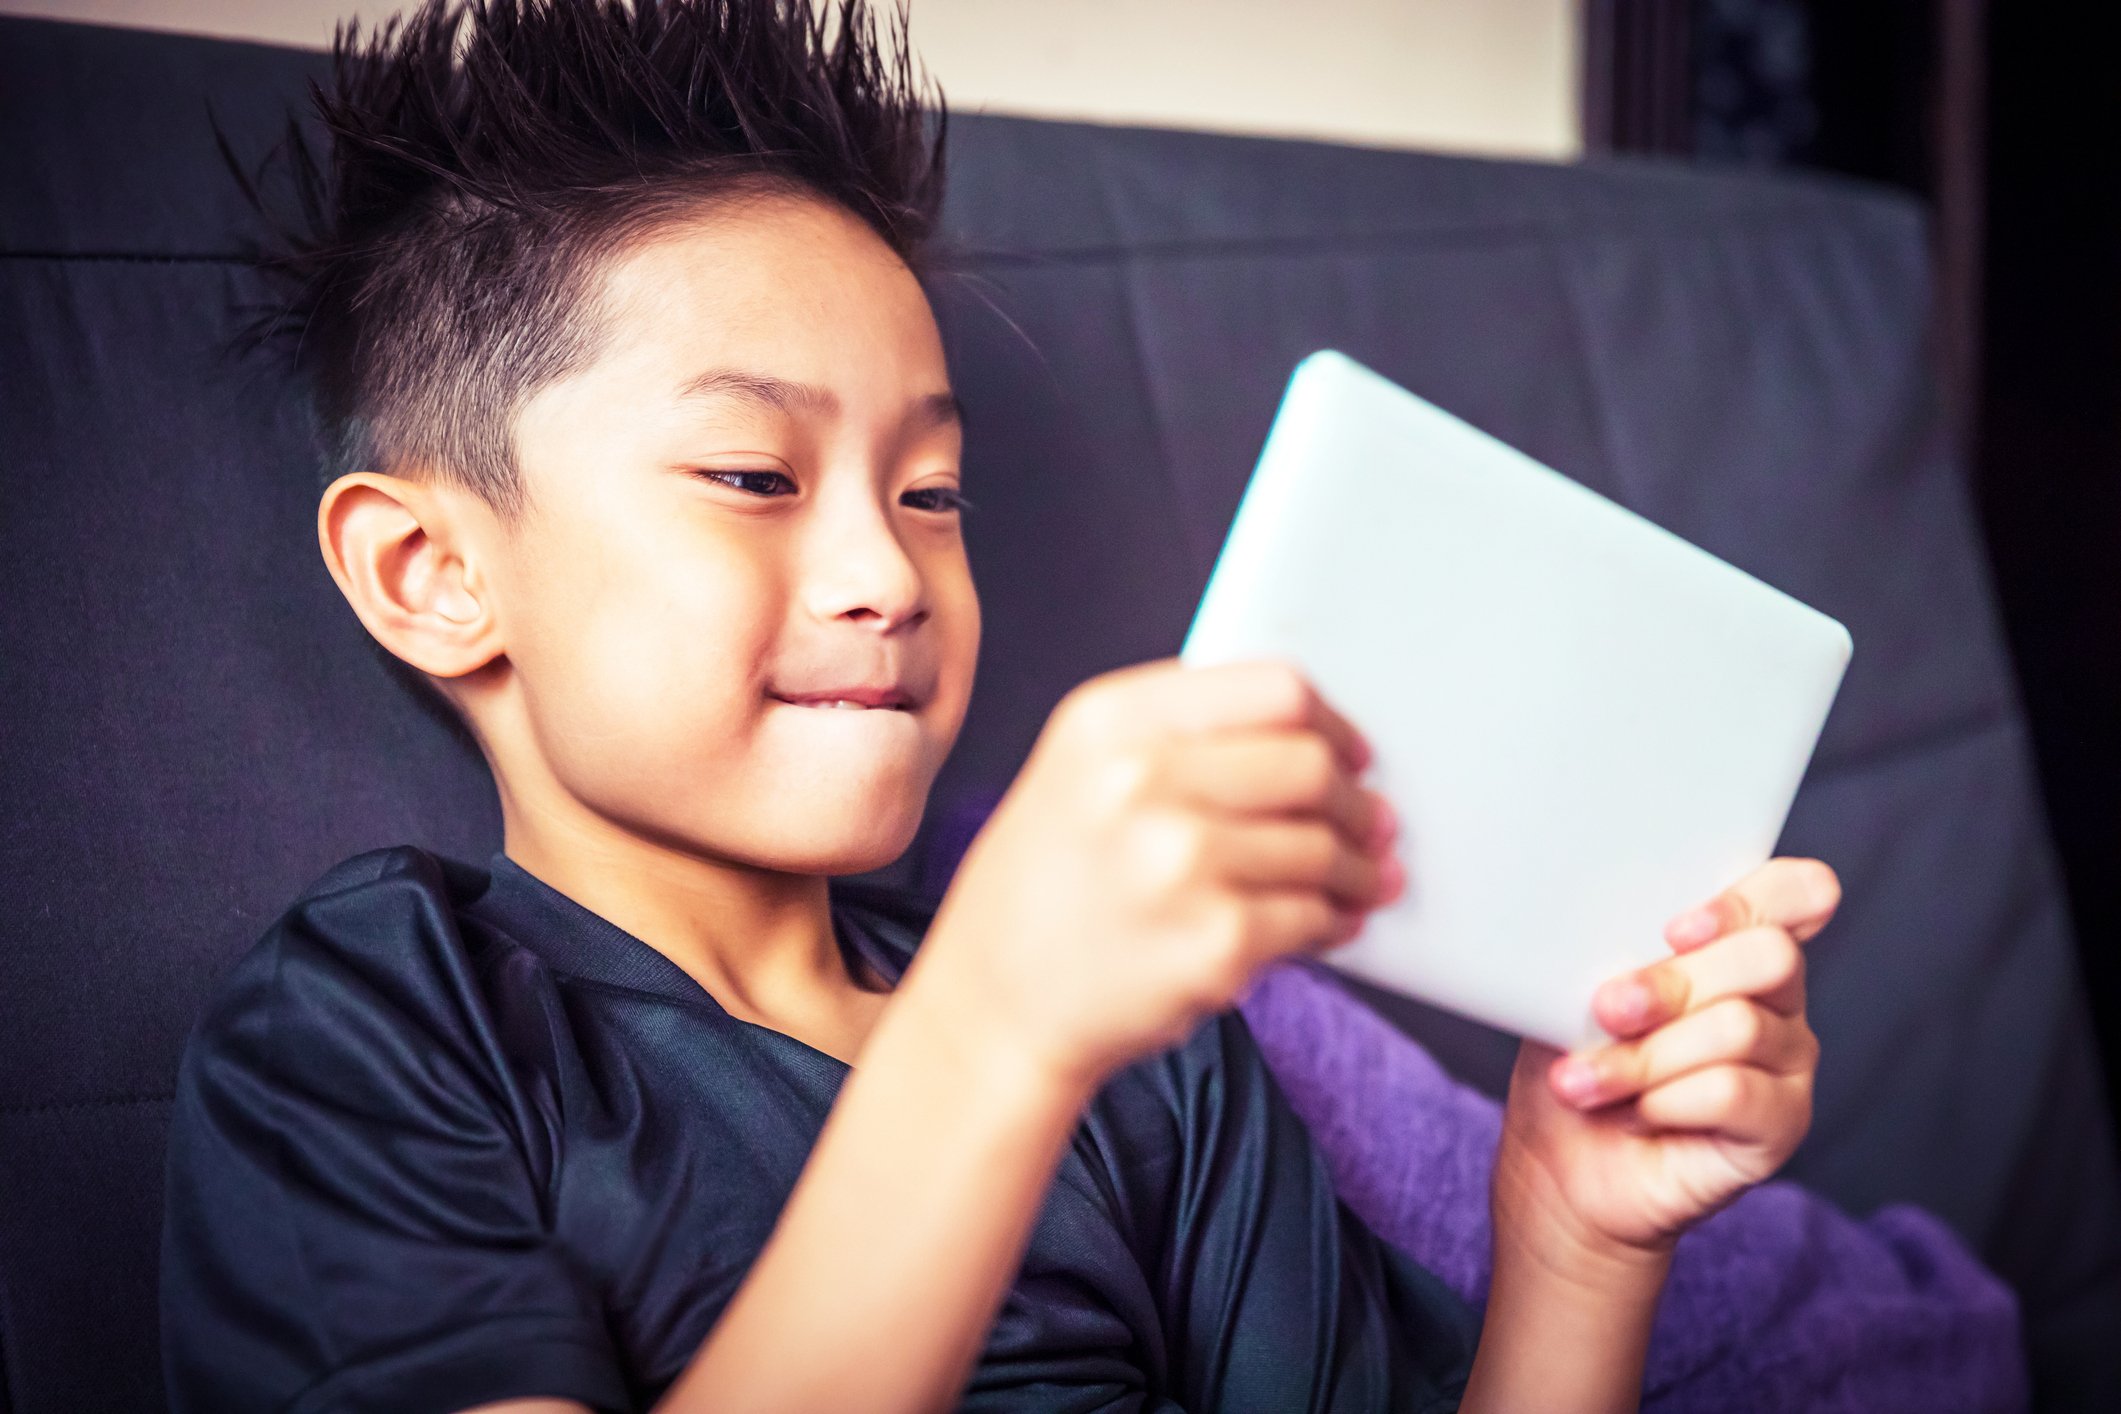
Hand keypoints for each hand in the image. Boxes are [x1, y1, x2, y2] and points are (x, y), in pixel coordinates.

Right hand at [908, 659, 1401, 1093]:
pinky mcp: (1214, 943)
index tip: (1350, 751)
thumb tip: (1320, 745)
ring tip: (1360, 881)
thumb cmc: (1046, 890)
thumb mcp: (1079, 775)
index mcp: (1109, 722)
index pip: (1273, 688)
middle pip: (1311, 762)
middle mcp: (1140, 780)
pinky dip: (1336, 921)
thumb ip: (1182, 739)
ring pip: (1324, 844)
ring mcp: (1179, 863)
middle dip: (1355, 800)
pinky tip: (1329, 923)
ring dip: (1358, 868)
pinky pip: (1313, 917)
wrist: (993, 1009)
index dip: (1331, 723)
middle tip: (1372, 822)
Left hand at [1493, 858, 1839, 1257]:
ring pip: (1739, 1028)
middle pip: (1767, 956)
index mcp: (1734, 943)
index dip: (1748, 900)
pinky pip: (1734, 1092)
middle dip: (1672, 983)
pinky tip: (1634, 1113)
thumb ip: (1612, 948)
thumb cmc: (1575, 1060)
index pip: (1794, 892)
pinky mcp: (1783, 1124)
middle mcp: (1778, 997)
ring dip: (1644, 1055)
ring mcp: (1788, 1060)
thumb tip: (1607, 931)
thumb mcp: (1577, 990)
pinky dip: (1667, 1100)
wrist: (1561, 1163)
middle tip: (1605, 1011)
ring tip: (1584, 1081)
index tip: (1676, 929)